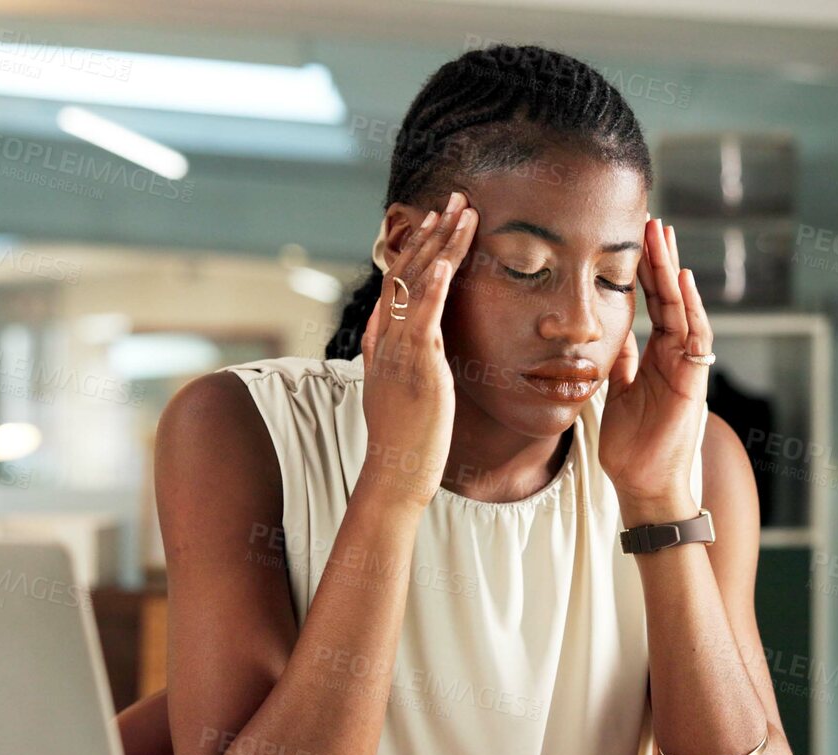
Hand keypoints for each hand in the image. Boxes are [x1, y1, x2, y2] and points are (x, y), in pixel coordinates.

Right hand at [356, 191, 479, 509]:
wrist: (395, 472)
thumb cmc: (403, 437)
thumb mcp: (389, 386)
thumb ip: (384, 352)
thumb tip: (377, 326)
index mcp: (384, 341)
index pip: (398, 282)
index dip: (416, 247)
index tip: (435, 220)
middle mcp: (387, 339)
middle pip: (407, 272)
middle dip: (432, 233)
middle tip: (454, 199)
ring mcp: (400, 351)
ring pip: (417, 286)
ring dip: (439, 246)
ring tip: (460, 212)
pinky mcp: (417, 367)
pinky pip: (423, 319)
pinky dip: (432, 287)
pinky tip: (445, 260)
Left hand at [599, 218, 711, 521]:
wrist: (643, 484)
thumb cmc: (632, 445)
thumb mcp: (617, 392)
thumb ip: (621, 361)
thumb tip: (613, 334)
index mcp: (657, 355)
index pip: (652, 303)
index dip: (643, 272)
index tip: (632, 239)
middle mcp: (675, 355)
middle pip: (669, 297)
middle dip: (659, 260)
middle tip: (651, 222)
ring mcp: (686, 366)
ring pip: (683, 309)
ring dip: (673, 272)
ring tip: (663, 238)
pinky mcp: (693, 381)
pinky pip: (695, 338)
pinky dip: (690, 310)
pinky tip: (682, 283)